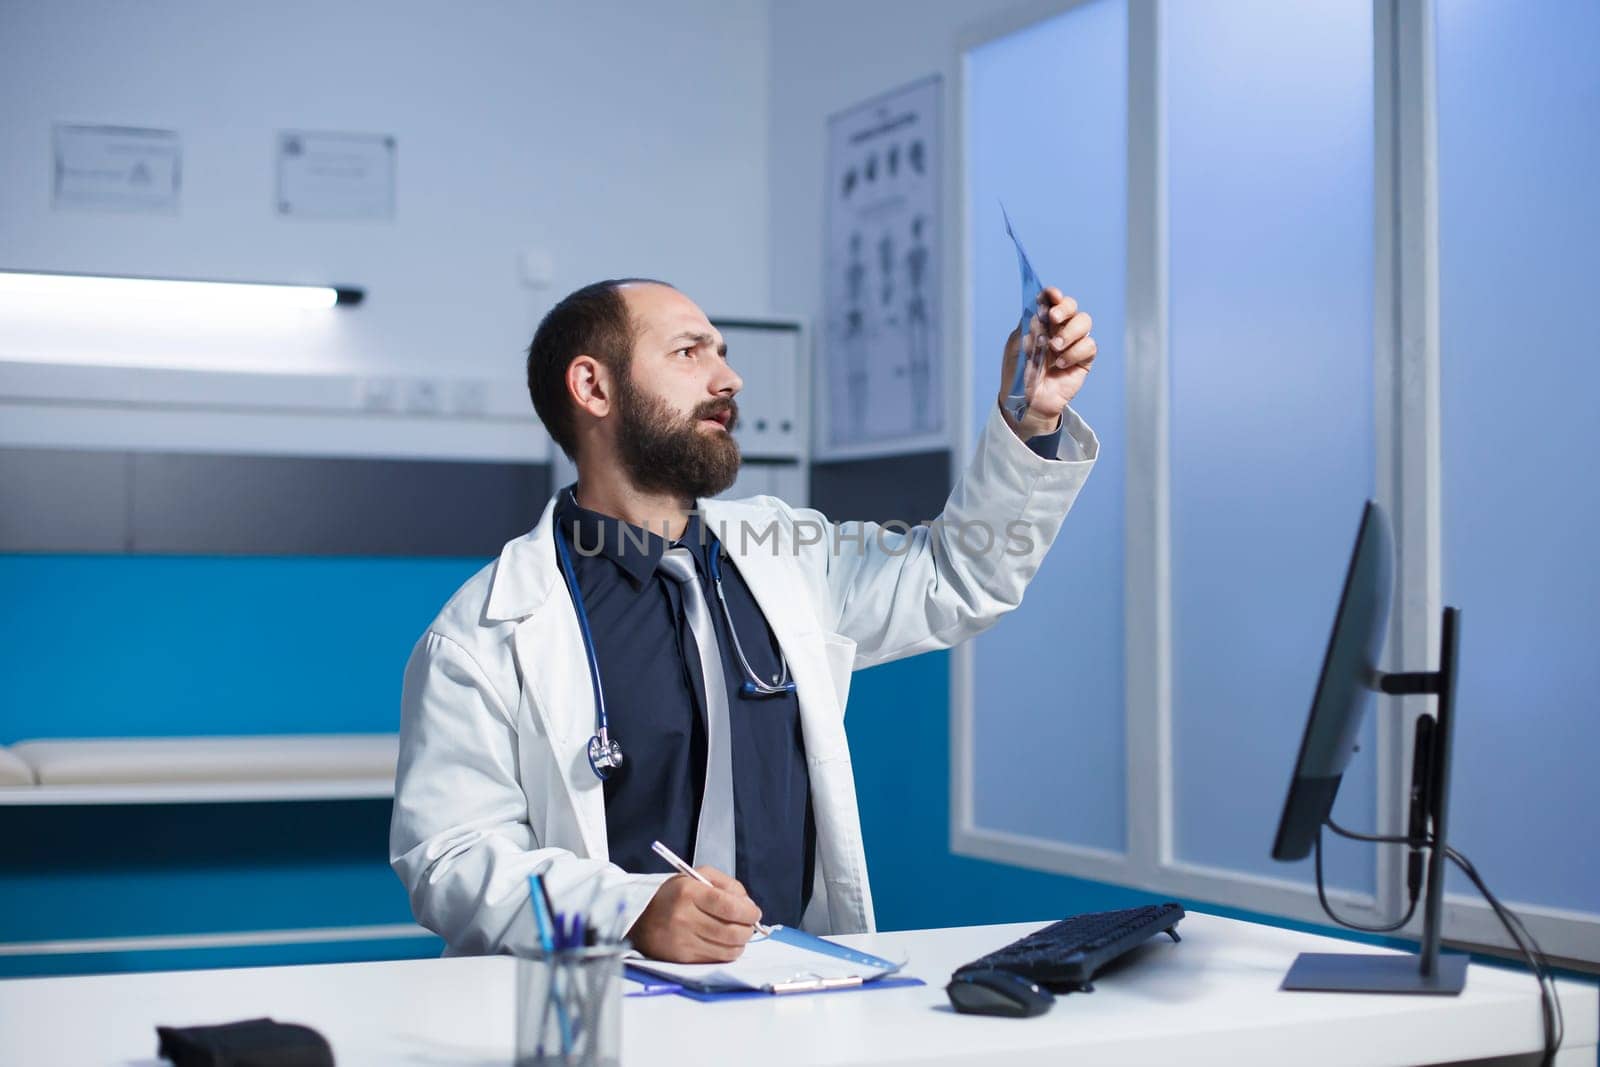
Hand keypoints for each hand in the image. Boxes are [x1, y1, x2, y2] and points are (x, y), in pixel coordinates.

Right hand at [627, 866, 762, 962]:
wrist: (640, 919)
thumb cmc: (674, 896)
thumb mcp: (697, 877)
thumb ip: (726, 885)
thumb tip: (749, 905)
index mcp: (688, 893)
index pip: (728, 906)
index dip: (748, 912)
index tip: (754, 913)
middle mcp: (684, 918)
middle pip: (732, 932)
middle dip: (748, 929)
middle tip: (748, 924)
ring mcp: (683, 941)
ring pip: (728, 950)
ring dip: (740, 942)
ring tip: (736, 933)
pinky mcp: (683, 959)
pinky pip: (717, 960)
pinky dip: (726, 952)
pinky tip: (722, 942)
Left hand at [996, 286, 1095, 440]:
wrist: (1027, 402)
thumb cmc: (1019, 373)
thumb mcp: (1016, 348)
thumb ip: (1027, 327)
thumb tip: (1040, 312)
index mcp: (1041, 322)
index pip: (1051, 301)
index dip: (1053, 295)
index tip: (1051, 295)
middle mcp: (1059, 328)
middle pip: (1072, 306)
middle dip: (1065, 308)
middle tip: (1054, 319)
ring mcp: (1073, 342)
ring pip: (1084, 322)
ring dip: (1069, 332)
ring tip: (1054, 348)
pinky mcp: (1084, 359)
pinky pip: (1089, 345)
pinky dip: (1075, 352)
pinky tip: (1061, 364)